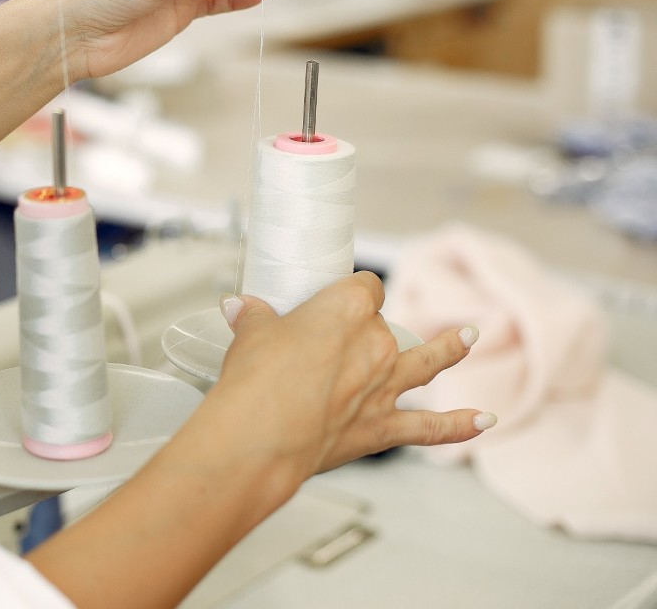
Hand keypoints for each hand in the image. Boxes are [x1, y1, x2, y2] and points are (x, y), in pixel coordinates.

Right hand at [216, 272, 494, 482]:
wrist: (261, 436)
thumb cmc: (255, 381)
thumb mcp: (249, 335)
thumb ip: (254, 318)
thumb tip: (240, 307)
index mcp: (346, 309)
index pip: (364, 287)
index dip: (354, 291)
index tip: (344, 295)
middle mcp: (375, 344)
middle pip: (383, 326)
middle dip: (365, 332)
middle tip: (335, 345)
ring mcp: (385, 386)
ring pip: (428, 363)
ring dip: (450, 350)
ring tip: (469, 338)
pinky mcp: (383, 427)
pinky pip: (430, 426)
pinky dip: (459, 426)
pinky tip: (482, 421)